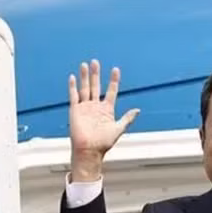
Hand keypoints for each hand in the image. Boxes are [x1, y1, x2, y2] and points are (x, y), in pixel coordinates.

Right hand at [68, 59, 138, 180]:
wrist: (90, 150)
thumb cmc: (104, 142)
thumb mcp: (119, 129)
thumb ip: (127, 119)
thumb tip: (137, 110)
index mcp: (107, 110)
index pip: (111, 92)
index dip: (113, 81)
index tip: (115, 70)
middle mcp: (95, 107)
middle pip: (96, 86)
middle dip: (96, 75)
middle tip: (96, 62)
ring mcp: (85, 107)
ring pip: (85, 88)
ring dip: (85, 77)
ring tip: (85, 65)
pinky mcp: (75, 110)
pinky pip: (74, 96)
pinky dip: (73, 87)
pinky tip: (73, 77)